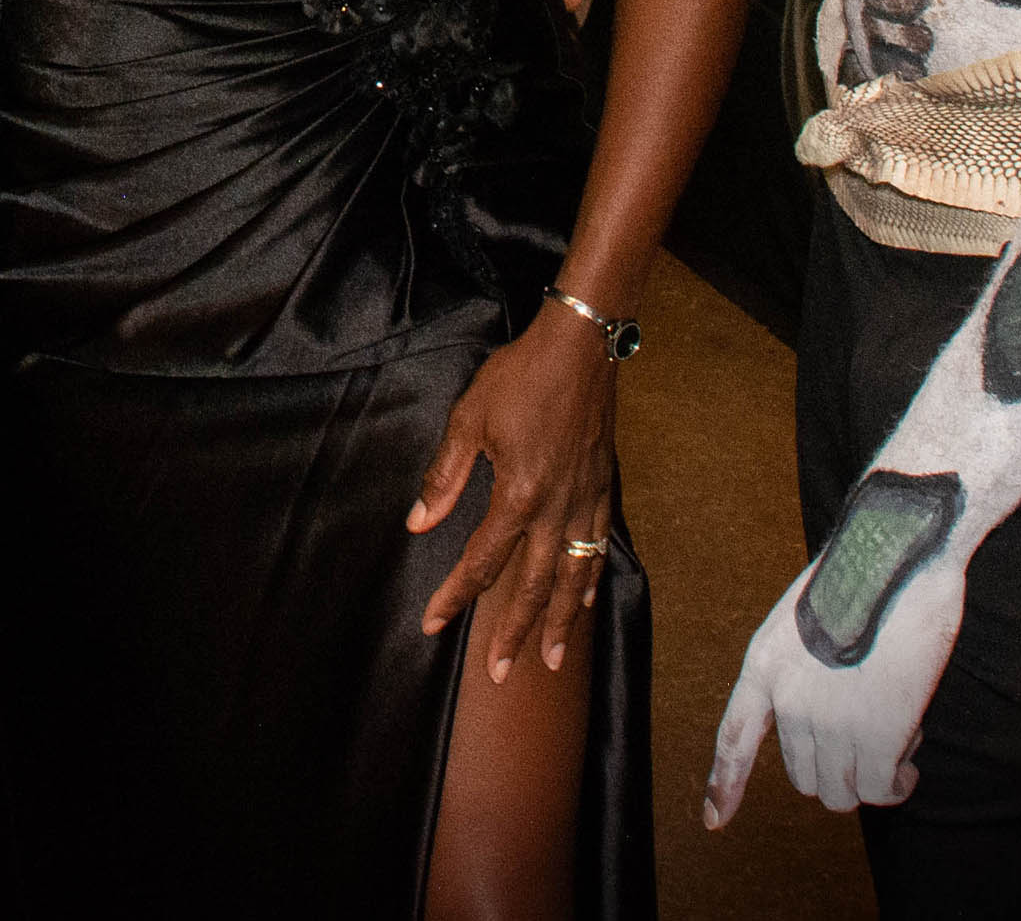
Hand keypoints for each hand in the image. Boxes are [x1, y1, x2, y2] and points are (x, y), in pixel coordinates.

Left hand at [407, 307, 621, 684]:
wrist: (581, 346)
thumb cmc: (520, 377)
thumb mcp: (469, 420)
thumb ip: (444, 476)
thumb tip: (419, 523)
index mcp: (518, 493)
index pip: (482, 560)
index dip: (455, 595)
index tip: (433, 623)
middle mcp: (556, 508)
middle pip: (533, 586)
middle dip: (514, 633)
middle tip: (500, 673)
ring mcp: (584, 501)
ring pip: (572, 577)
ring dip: (559, 622)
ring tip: (551, 661)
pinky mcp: (601, 489)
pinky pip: (596, 549)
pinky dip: (590, 581)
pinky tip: (584, 601)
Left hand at [703, 547, 961, 825]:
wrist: (895, 550)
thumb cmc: (863, 570)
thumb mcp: (809, 613)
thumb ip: (808, 667)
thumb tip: (833, 712)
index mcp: (765, 665)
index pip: (735, 737)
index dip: (725, 783)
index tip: (714, 820)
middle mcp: (789, 700)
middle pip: (805, 778)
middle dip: (840, 769)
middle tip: (874, 735)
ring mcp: (830, 720)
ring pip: (842, 791)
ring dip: (872, 777)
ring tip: (896, 737)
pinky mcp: (876, 733)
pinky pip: (882, 788)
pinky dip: (897, 783)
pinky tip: (909, 760)